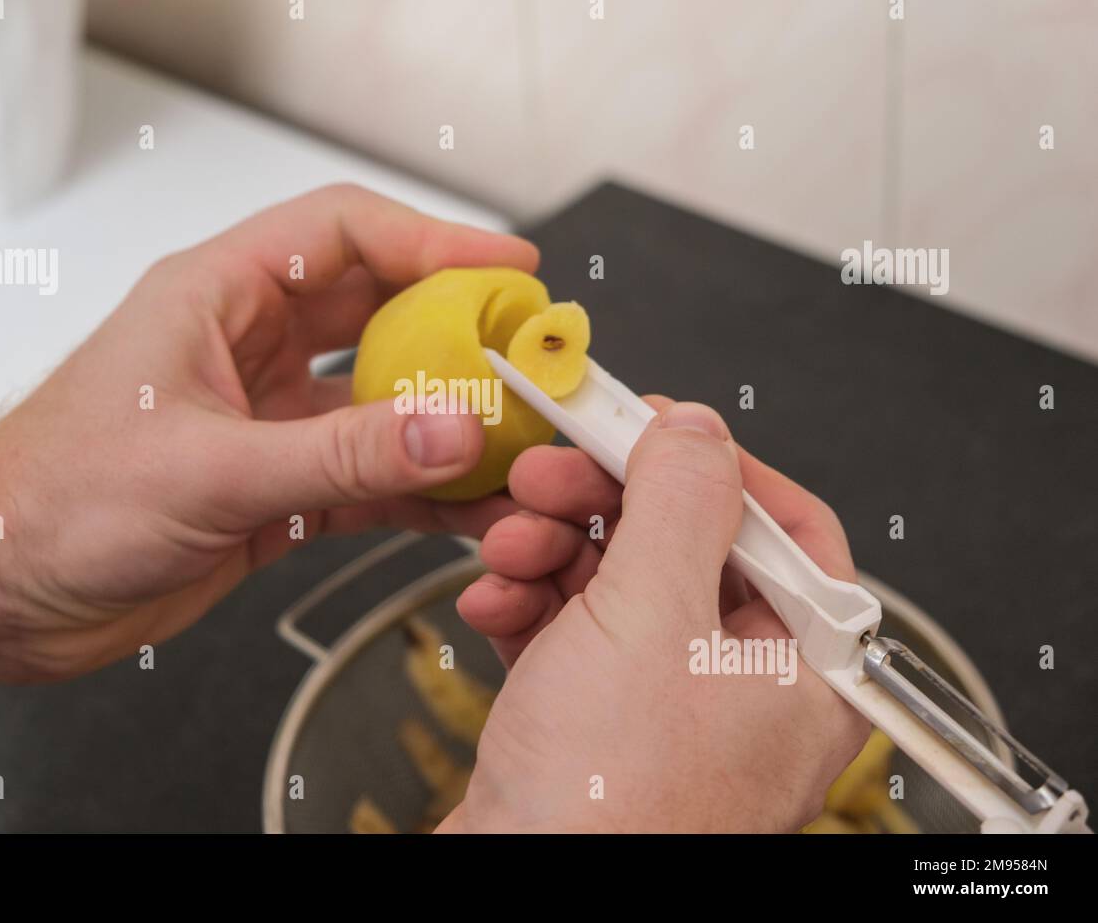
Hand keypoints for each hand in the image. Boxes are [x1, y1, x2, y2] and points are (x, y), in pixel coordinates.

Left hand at [0, 184, 533, 681]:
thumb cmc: (53, 500)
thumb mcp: (212, 470)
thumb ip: (342, 455)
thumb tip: (454, 429)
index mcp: (219, 297)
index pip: (344, 234)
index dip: (434, 240)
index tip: (508, 267)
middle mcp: (248, 347)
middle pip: (377, 312)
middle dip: (455, 330)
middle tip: (526, 352)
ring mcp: (265, 419)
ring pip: (379, 401)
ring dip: (443, 418)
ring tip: (512, 436)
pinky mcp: (273, 488)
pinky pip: (365, 477)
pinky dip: (416, 492)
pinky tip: (465, 508)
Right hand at [447, 400, 870, 831]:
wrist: (518, 894)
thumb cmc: (608, 808)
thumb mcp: (650, 616)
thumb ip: (681, 502)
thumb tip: (697, 429)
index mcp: (805, 669)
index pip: (784, 527)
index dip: (712, 464)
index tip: (645, 423)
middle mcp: (746, 689)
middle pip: (685, 548)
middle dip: (603, 503)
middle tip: (549, 471)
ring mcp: (670, 710)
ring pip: (619, 585)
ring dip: (552, 551)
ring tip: (507, 548)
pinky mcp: (602, 726)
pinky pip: (576, 635)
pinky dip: (532, 606)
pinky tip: (494, 601)